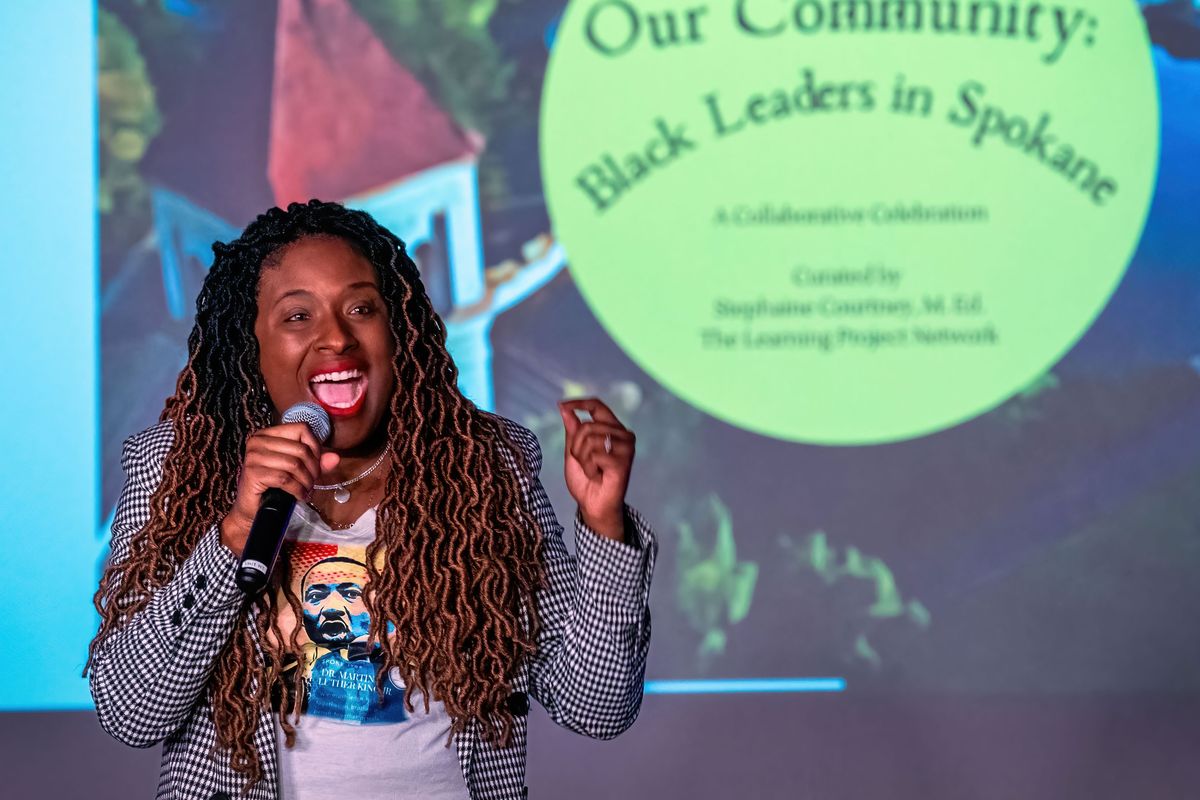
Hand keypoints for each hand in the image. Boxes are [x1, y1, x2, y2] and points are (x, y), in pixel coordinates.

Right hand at [219, 422, 340, 551]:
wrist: (252, 509)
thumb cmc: (275, 487)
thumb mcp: (298, 470)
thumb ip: (316, 462)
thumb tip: (335, 458)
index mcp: (268, 434)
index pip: (302, 428)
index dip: (315, 447)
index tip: (316, 464)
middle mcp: (258, 441)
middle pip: (301, 449)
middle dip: (313, 469)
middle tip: (312, 482)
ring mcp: (253, 456)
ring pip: (294, 464)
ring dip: (306, 481)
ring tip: (306, 490)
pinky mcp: (253, 473)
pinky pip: (285, 479)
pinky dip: (297, 490)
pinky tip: (300, 496)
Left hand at [558, 397, 634, 541]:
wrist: (593, 506)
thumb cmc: (585, 480)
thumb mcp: (574, 451)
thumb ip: (572, 430)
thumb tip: (564, 408)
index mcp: (613, 429)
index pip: (597, 406)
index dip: (579, 403)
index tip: (562, 405)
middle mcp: (623, 435)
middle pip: (587, 426)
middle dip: (575, 446)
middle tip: (583, 462)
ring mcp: (626, 448)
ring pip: (590, 440)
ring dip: (582, 459)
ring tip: (591, 470)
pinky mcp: (624, 462)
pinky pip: (595, 455)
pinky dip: (589, 468)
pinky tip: (597, 477)